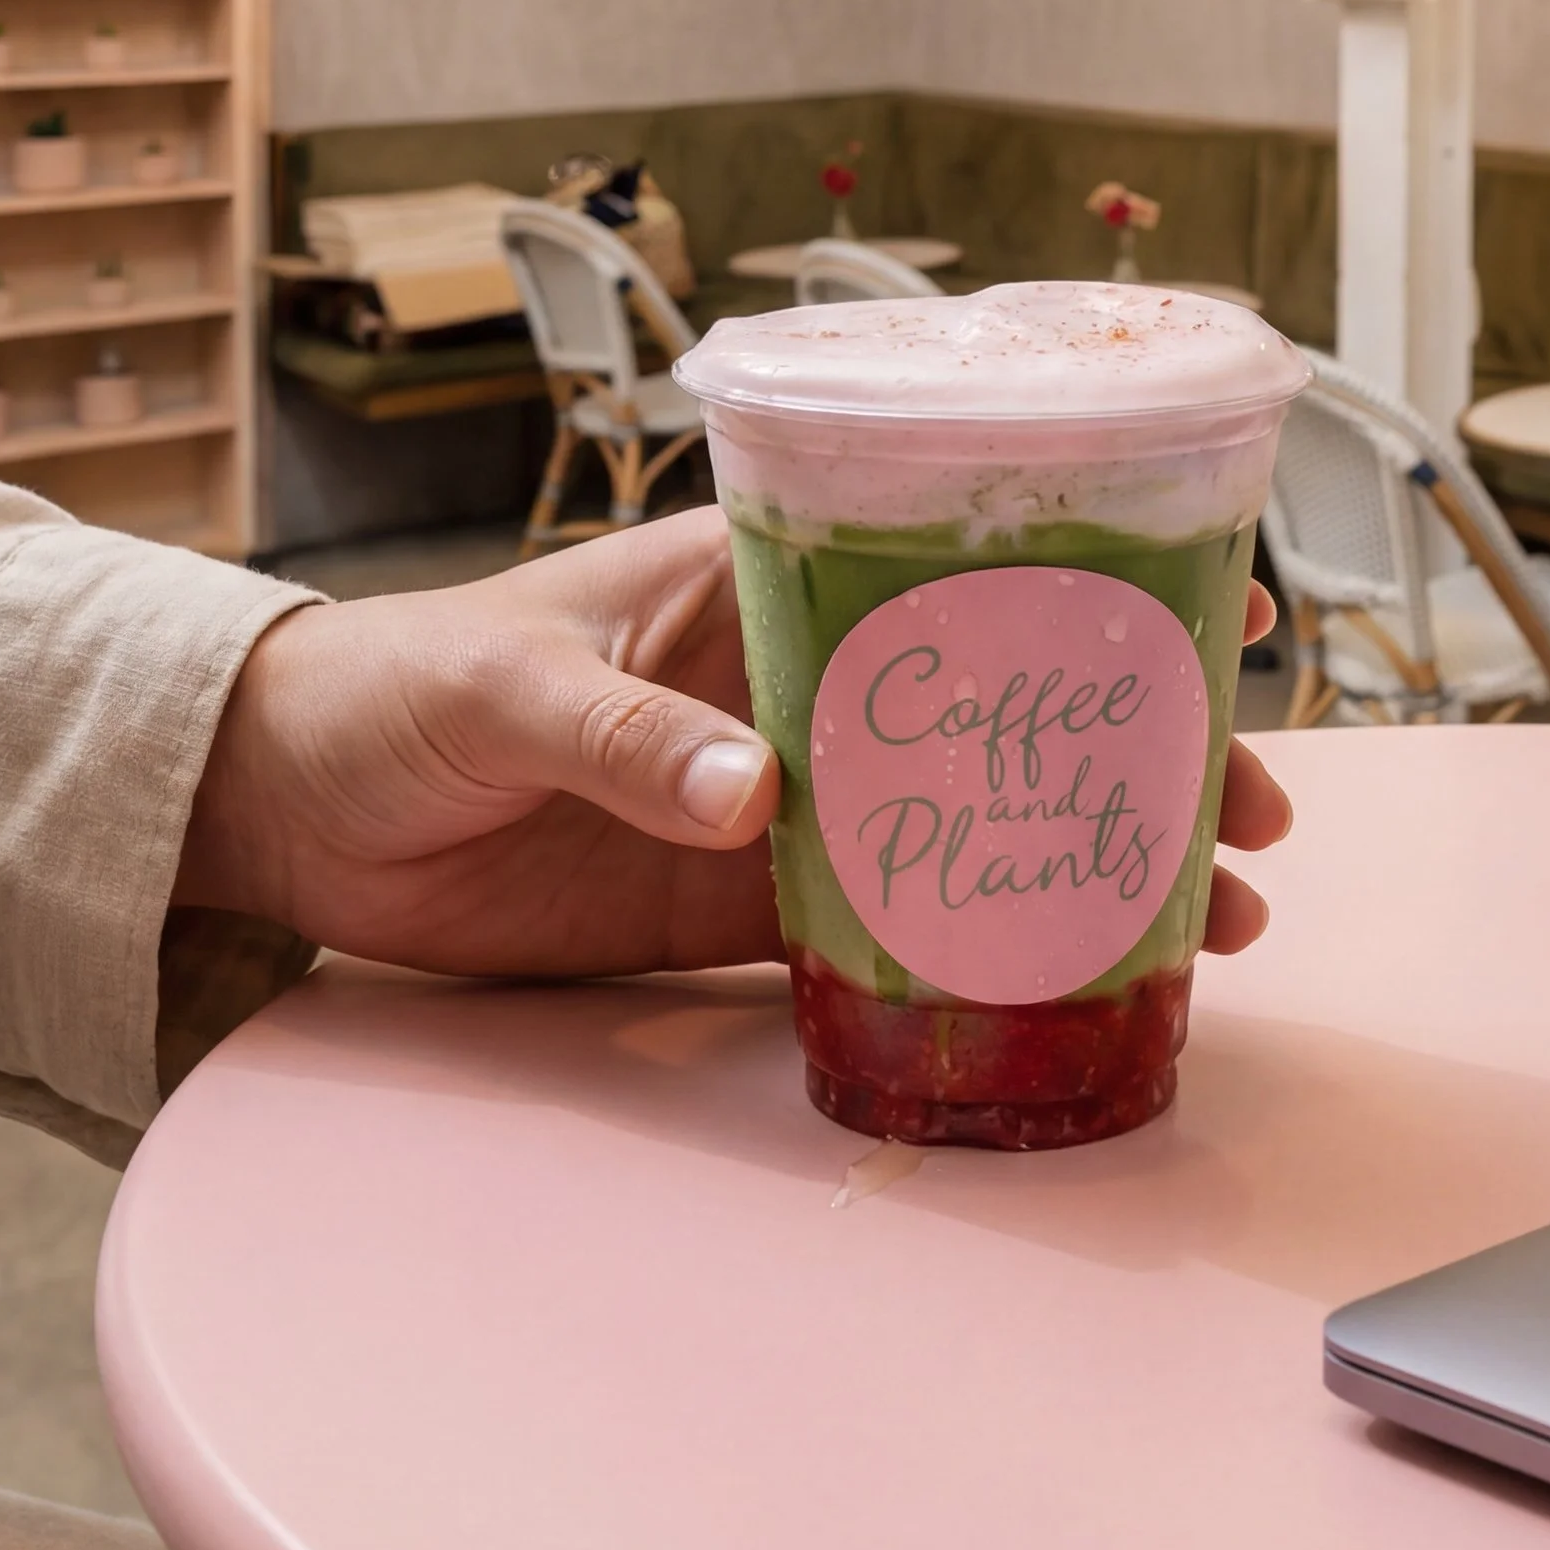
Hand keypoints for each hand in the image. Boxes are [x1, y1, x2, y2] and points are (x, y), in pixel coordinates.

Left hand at [177, 507, 1290, 978]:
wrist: (295, 809)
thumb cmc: (396, 688)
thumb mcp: (503, 686)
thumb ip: (623, 735)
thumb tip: (755, 796)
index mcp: (758, 584)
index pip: (955, 564)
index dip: (1088, 583)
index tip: (1212, 614)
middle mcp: (799, 686)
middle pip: (1003, 709)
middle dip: (1132, 752)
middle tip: (1254, 815)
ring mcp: (780, 802)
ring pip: (969, 827)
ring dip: (1084, 865)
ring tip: (1214, 922)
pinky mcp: (737, 907)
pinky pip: (883, 931)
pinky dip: (975, 955)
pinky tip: (1067, 985)